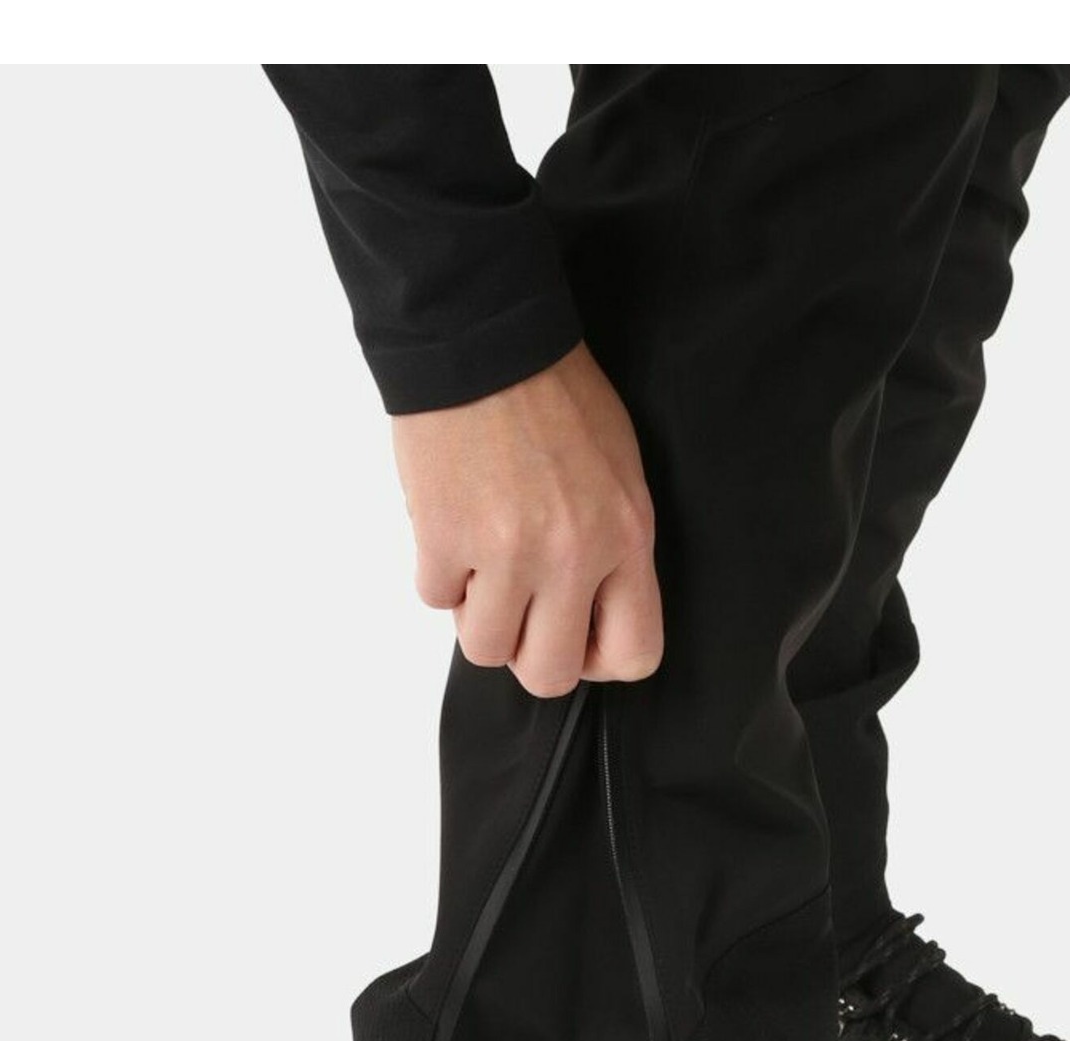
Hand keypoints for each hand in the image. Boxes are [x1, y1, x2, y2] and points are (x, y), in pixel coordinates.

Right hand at [392, 343, 662, 697]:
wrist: (482, 337)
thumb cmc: (554, 395)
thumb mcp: (620, 472)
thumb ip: (613, 549)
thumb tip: (587, 615)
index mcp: (625, 537)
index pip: (634, 654)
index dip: (598, 660)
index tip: (575, 635)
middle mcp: (572, 555)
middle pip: (548, 674)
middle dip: (526, 652)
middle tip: (517, 610)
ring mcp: (505, 551)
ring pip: (483, 647)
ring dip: (476, 614)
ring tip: (479, 562)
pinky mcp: (443, 536)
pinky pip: (435, 597)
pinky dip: (438, 572)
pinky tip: (451, 525)